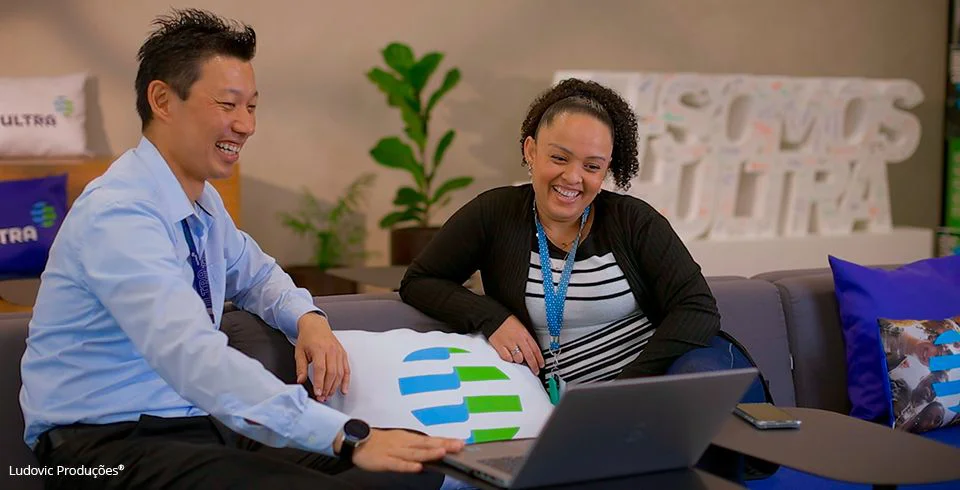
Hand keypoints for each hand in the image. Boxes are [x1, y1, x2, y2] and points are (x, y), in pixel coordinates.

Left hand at [295, 312, 349, 400]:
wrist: (316, 325)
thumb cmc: (307, 338)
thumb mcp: (299, 352)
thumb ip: (300, 367)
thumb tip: (300, 381)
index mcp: (319, 349)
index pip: (321, 369)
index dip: (320, 383)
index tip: (317, 393)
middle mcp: (331, 350)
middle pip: (332, 373)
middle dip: (327, 388)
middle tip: (322, 398)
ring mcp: (339, 352)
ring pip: (340, 373)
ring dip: (335, 387)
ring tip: (328, 395)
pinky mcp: (343, 354)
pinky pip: (347, 369)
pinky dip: (346, 381)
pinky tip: (343, 390)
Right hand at [341, 429, 463, 472]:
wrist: (356, 441)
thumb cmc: (380, 442)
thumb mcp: (400, 441)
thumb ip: (417, 446)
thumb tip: (435, 449)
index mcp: (408, 438)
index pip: (430, 439)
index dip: (446, 440)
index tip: (461, 442)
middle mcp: (404, 443)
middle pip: (425, 444)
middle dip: (443, 444)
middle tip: (458, 445)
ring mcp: (394, 452)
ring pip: (414, 453)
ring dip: (428, 452)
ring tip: (442, 452)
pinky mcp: (384, 461)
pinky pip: (397, 464)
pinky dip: (407, 466)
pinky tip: (417, 467)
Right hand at [489, 315, 544, 374]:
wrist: (494, 316)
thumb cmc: (507, 322)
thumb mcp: (522, 327)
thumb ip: (527, 339)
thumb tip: (531, 352)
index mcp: (525, 334)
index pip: (535, 349)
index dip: (540, 359)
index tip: (541, 365)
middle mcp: (518, 339)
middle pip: (529, 356)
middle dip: (534, 366)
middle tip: (536, 371)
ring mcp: (509, 343)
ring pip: (519, 358)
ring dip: (520, 361)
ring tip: (519, 359)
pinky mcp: (500, 346)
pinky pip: (507, 358)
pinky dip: (509, 359)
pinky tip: (510, 357)